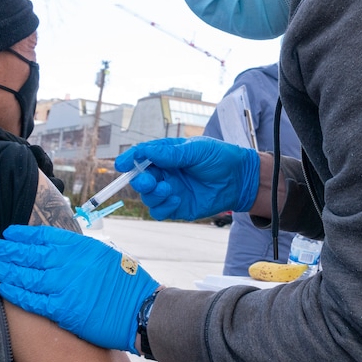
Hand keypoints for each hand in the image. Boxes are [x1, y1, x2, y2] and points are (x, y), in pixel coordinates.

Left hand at [0, 225, 158, 353]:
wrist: (141, 309)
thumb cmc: (127, 283)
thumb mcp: (104, 255)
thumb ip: (79, 252)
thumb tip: (58, 250)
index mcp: (79, 247)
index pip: (43, 236)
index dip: (22, 234)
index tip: (8, 233)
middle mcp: (68, 263)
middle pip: (29, 253)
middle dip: (6, 250)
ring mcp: (63, 286)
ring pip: (25, 275)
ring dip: (3, 269)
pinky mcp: (62, 309)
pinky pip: (32, 300)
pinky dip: (15, 293)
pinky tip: (3, 287)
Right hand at [116, 137, 259, 220]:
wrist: (240, 178)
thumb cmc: (220, 158)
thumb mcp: (196, 150)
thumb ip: (172, 154)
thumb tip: (146, 152)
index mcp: (166, 155)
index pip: (141, 156)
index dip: (129, 159)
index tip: (121, 164)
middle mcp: (165, 173)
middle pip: (140, 179)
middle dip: (139, 180)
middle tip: (148, 181)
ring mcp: (170, 191)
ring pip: (148, 197)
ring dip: (153, 194)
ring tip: (169, 189)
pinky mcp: (177, 207)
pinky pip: (159, 211)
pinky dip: (163, 207)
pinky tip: (176, 200)